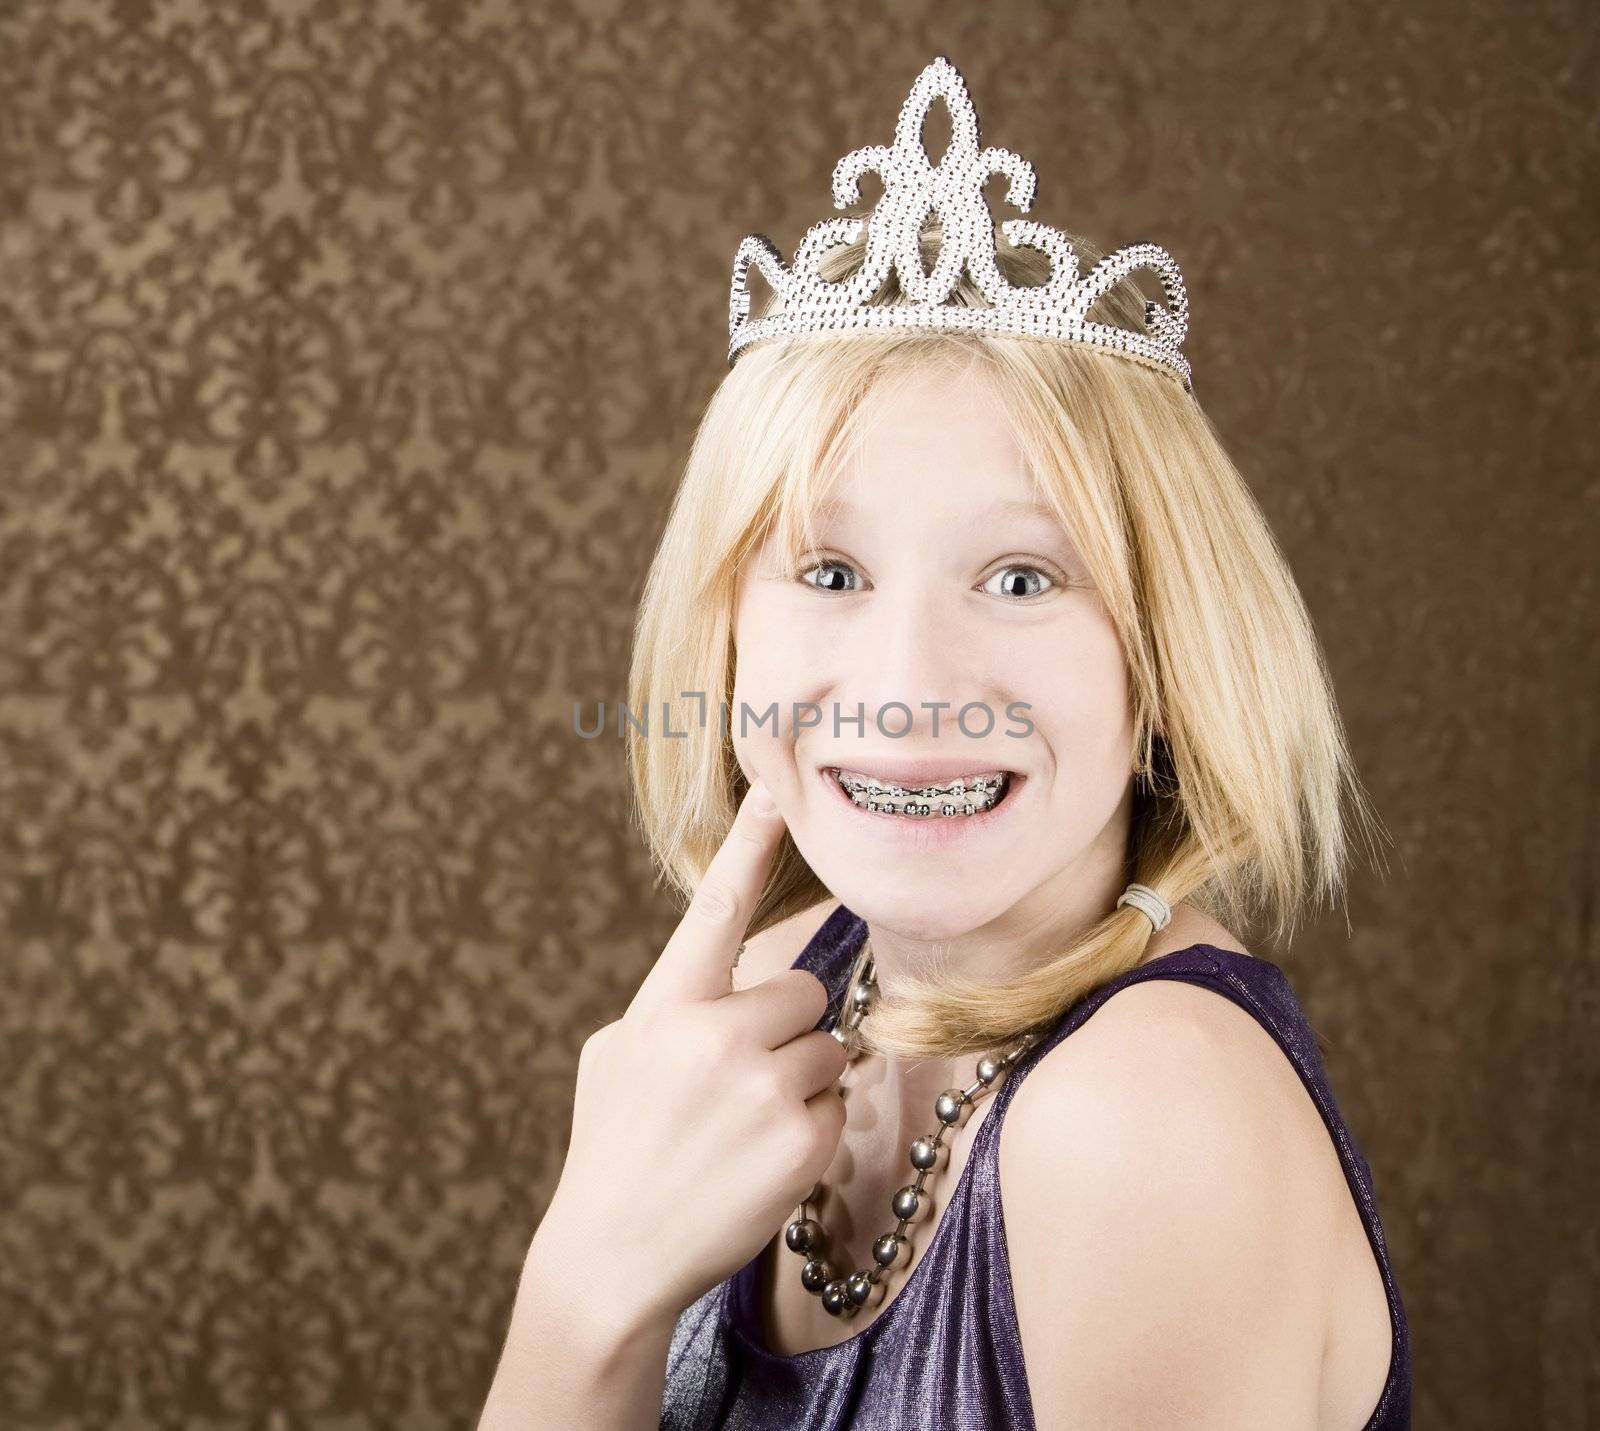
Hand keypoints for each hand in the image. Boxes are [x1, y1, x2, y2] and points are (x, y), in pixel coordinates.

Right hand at [534, 781, 847, 1331]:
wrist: (609, 1261)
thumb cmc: (613, 1151)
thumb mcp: (616, 1059)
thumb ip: (673, 1007)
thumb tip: (729, 983)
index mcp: (664, 1007)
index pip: (715, 909)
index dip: (749, 846)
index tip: (777, 791)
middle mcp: (713, 1034)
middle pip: (804, 989)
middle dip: (788, 1029)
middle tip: (744, 1083)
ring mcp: (760, 1085)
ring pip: (828, 1048)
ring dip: (802, 1083)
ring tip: (744, 1130)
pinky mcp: (799, 1138)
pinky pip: (837, 1106)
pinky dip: (811, 1134)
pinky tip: (760, 1164)